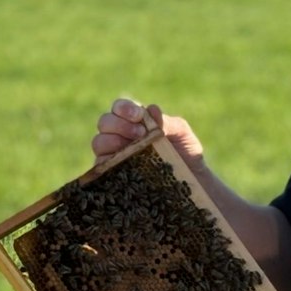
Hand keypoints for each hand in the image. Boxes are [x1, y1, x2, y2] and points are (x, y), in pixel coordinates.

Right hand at [91, 98, 205, 167]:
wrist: (192, 183)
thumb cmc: (187, 155)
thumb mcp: (182, 134)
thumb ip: (168, 121)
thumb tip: (151, 109)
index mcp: (135, 121)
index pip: (119, 108)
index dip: (124, 108)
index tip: (138, 116)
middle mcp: (120, 136)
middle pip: (104, 122)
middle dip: (119, 124)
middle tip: (140, 134)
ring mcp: (114, 155)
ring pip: (98, 142)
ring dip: (112, 141)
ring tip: (133, 149)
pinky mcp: (111, 175)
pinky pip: (100, 166)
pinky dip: (108, 162)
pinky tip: (124, 164)